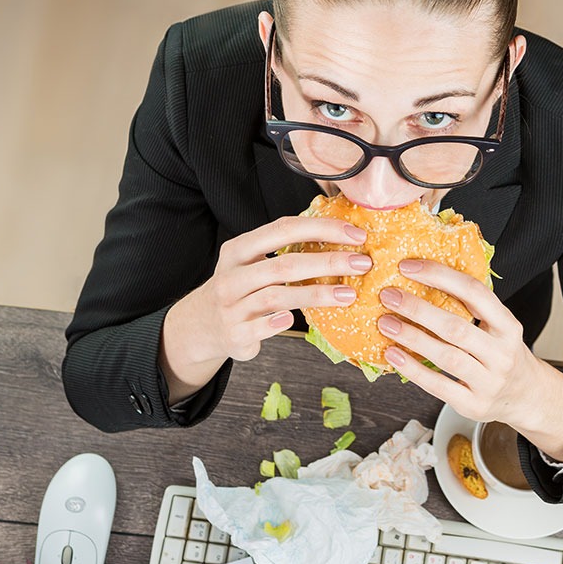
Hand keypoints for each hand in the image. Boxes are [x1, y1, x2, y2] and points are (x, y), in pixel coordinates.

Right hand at [161, 216, 369, 401]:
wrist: (200, 326)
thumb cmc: (239, 289)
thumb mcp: (250, 262)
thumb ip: (283, 250)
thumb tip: (339, 236)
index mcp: (238, 250)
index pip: (283, 229)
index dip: (321, 228)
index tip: (355, 234)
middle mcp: (232, 276)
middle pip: (285, 265)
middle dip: (328, 261)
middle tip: (363, 263)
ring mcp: (231, 307)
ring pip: (277, 297)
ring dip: (317, 294)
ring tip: (349, 294)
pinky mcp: (235, 334)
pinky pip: (262, 328)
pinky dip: (280, 323)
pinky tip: (298, 321)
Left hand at [376, 259, 562, 459]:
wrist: (526, 396)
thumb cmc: (501, 353)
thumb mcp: (498, 327)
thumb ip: (472, 307)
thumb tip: (422, 275)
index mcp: (508, 326)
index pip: (475, 292)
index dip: (440, 276)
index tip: (408, 266)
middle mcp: (502, 354)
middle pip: (457, 327)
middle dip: (418, 309)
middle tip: (389, 296)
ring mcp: (489, 382)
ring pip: (447, 357)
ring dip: (412, 338)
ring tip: (385, 323)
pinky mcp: (473, 405)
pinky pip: (438, 386)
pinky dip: (413, 370)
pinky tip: (393, 355)